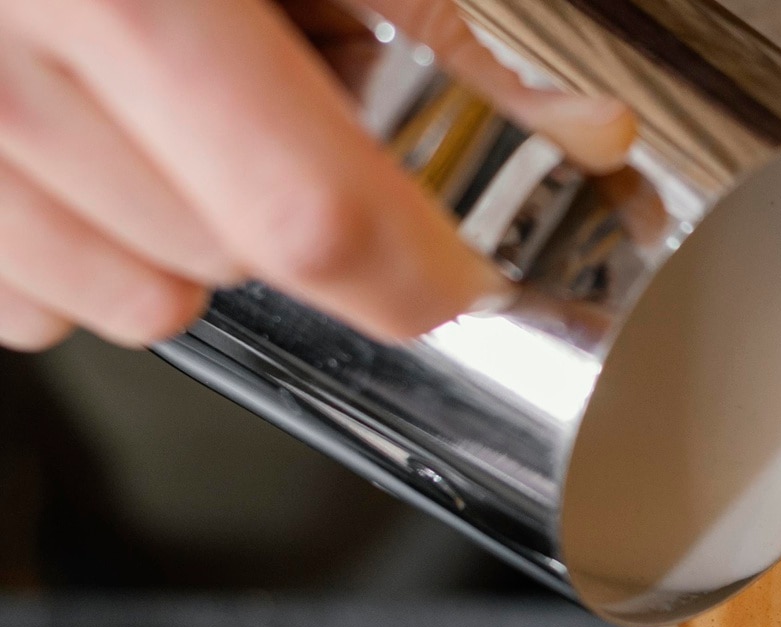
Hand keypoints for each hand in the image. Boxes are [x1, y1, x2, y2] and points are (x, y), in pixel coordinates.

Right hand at [0, 0, 632, 351]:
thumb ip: (422, 18)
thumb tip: (580, 133)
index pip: (310, 209)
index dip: (414, 266)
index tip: (461, 268)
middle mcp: (2, 69)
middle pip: (232, 256)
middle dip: (288, 197)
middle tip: (267, 75)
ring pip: (136, 298)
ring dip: (186, 224)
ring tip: (163, 88)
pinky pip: (33, 301)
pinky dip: (86, 240)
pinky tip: (84, 128)